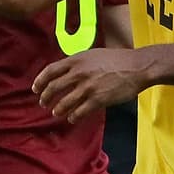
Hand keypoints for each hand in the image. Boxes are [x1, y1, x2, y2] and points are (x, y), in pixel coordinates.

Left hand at [33, 48, 154, 122]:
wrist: (138, 67)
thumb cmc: (117, 60)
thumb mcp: (93, 55)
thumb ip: (78, 63)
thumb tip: (64, 73)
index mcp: (77, 60)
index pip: (50, 71)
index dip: (39, 81)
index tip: (35, 89)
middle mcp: (79, 73)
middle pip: (53, 88)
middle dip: (45, 98)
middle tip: (44, 104)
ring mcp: (88, 87)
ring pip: (64, 103)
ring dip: (58, 110)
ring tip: (57, 112)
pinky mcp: (98, 99)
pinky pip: (79, 112)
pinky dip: (73, 117)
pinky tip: (72, 118)